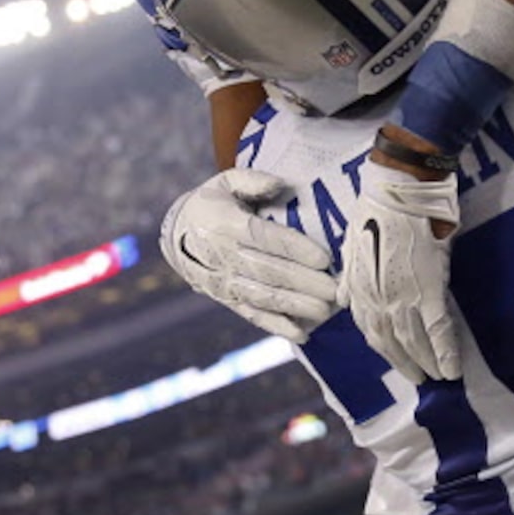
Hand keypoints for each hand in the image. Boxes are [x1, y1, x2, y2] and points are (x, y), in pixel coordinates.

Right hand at [160, 169, 340, 341]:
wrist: (178, 235)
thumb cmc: (213, 204)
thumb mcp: (226, 182)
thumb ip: (253, 180)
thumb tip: (280, 184)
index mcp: (225, 224)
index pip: (264, 238)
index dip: (294, 249)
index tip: (324, 258)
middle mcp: (222, 256)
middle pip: (268, 271)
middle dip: (305, 282)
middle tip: (336, 289)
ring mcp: (223, 282)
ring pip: (263, 296)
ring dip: (296, 306)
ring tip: (326, 310)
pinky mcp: (227, 299)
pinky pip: (252, 315)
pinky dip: (277, 326)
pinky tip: (302, 333)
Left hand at [339, 156, 461, 382]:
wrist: (400, 185)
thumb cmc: (378, 207)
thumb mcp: (352, 242)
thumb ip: (350, 276)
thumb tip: (342, 298)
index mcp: (359, 288)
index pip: (371, 330)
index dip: (387, 351)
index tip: (400, 363)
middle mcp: (377, 298)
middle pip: (392, 342)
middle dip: (407, 363)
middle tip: (423, 379)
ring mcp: (402, 295)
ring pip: (414, 340)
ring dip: (428, 362)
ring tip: (440, 377)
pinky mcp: (429, 288)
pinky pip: (437, 328)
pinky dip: (445, 351)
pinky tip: (453, 367)